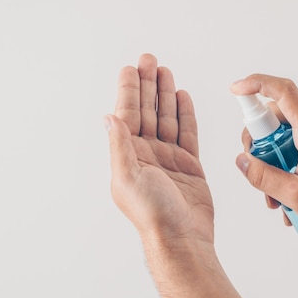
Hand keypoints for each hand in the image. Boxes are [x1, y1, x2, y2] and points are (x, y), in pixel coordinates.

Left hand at [106, 54, 213, 249]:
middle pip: (147, 111)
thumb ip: (120, 145)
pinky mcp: (188, 164)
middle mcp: (147, 154)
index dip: (129, 91)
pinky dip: (185, 114)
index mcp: (129, 155)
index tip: (131, 69)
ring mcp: (169, 158)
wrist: (182, 237)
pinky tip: (182, 97)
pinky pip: (187, 133)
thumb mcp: (128, 177)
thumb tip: (109, 117)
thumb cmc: (152, 213)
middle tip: (149, 60)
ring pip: (167, 118)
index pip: (128, 115)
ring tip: (165, 72)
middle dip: (147, 85)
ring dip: (165, 95)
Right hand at [232, 74, 297, 230]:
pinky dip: (284, 170)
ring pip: (282, 140)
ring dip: (271, 165)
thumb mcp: (296, 195)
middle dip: (258, 144)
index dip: (256, 84)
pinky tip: (287, 198)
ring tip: (275, 197)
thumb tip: (241, 161)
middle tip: (255, 168)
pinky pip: (293, 151)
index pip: (283, 92)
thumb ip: (263, 177)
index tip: (236, 89)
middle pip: (275, 119)